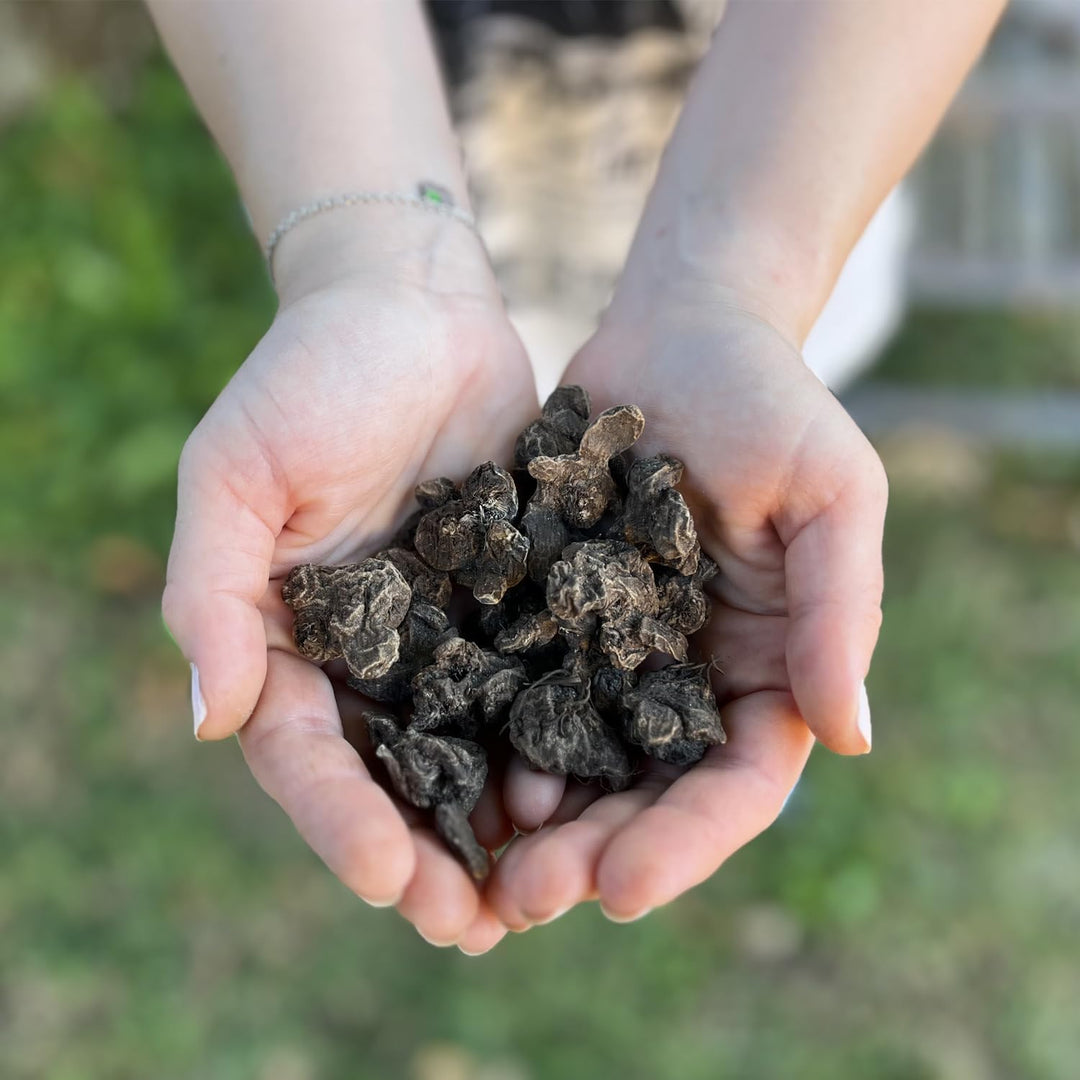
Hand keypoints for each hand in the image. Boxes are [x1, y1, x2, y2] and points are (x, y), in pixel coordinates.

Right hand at [163, 216, 537, 951]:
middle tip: (476, 927)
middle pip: (396, 775)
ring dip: (501, 823)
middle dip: (429, 852)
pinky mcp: (517, 601)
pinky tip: (598, 791)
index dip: (344, 823)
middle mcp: (372, 650)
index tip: (392, 883)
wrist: (415, 306)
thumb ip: (210, 590)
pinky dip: (559, 742)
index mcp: (292, 637)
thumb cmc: (313, 375)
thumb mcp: (236, 472)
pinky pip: (538, 684)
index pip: (310, 754)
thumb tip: (211, 719)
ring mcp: (448, 631)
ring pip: (473, 749)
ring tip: (542, 893)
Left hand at [488, 293, 885, 926]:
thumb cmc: (773, 399)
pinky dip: (487, 733)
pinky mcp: (548, 610)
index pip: (738, 780)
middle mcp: (687, 674)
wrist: (682, 329)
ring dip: (532, 816)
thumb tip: (853, 734)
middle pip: (646, 791)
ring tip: (476, 859)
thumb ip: (840, 610)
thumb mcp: (831, 494)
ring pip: (575, 757)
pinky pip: (515, 684)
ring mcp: (612, 647)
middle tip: (525, 899)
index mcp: (766, 665)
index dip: (687, 842)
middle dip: (593, 851)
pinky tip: (442, 766)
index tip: (624, 890)